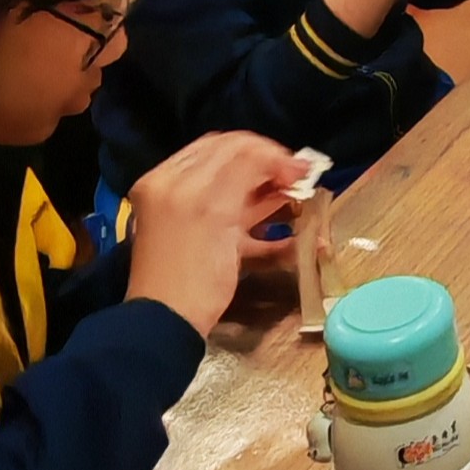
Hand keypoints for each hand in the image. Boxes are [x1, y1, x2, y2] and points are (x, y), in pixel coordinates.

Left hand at [125, 131, 310, 332]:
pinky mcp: (201, 236)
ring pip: (236, 187)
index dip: (269, 152)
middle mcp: (177, 188)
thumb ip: (244, 173)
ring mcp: (188, 212)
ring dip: (267, 189)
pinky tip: (285, 232)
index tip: (302, 171)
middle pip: (232, 161)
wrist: (168, 324)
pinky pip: (233, 215)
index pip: (229, 145)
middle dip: (270, 166)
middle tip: (300, 181)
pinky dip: (258, 217)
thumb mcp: (218, 214)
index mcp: (173, 178)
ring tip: (296, 198)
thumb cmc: (193, 273)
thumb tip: (279, 156)